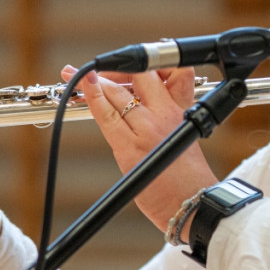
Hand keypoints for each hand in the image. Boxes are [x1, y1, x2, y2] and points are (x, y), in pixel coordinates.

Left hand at [60, 65, 216, 234]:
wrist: (193, 204)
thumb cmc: (189, 177)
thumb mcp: (185, 135)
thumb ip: (170, 113)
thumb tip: (145, 99)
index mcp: (181, 110)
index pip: (169, 72)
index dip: (147, 65)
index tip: (129, 67)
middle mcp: (164, 114)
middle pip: (139, 76)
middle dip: (115, 70)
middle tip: (97, 72)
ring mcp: (146, 129)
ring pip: (116, 92)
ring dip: (94, 81)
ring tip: (76, 74)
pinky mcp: (129, 147)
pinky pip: (105, 115)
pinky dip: (91, 97)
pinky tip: (81, 85)